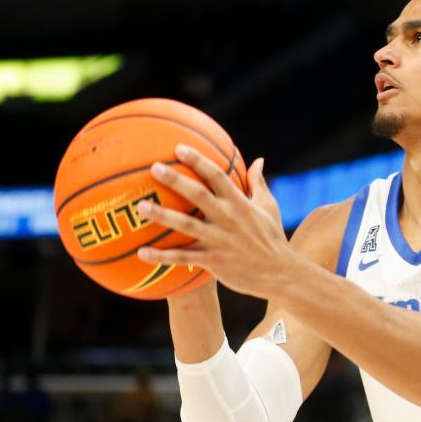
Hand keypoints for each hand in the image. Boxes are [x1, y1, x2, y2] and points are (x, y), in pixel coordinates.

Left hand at [135, 144, 295, 298]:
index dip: (198, 161)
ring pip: (186, 225)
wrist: (279, 273)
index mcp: (240, 203)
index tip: (179, 148)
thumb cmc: (272, 238)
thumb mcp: (269, 207)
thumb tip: (258, 160)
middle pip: (198, 195)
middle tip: (154, 168)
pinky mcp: (214, 262)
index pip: (217, 176)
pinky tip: (142, 253)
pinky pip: (184, 258)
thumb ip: (258, 183)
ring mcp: (220, 240)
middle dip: (176, 181)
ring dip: (162, 216)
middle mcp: (228, 218)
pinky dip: (162, 257)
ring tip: (141, 206)